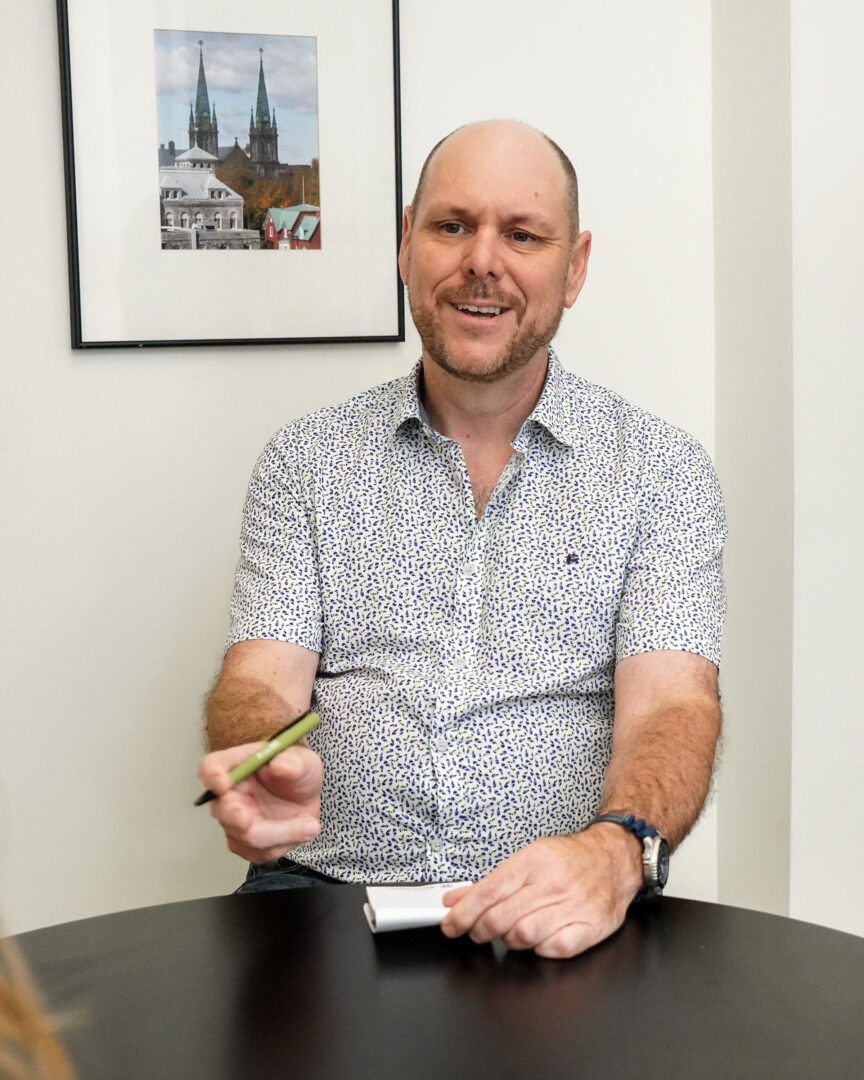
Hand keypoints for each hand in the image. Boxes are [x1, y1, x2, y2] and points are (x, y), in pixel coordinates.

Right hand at [197, 742, 323, 862]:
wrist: (305, 794)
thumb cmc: (297, 770)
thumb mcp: (303, 759)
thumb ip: (293, 762)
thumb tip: (280, 766)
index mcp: (236, 765)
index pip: (211, 767)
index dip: (212, 776)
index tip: (223, 783)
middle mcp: (229, 794)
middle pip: (222, 810)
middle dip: (237, 818)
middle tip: (250, 820)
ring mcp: (235, 820)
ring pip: (245, 837)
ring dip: (280, 834)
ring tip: (309, 824)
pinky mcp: (247, 842)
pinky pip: (259, 852)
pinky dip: (284, 844)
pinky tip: (303, 830)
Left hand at [439, 827, 642, 958]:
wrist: (614, 858)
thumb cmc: (568, 860)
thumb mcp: (527, 858)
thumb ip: (490, 882)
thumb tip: (455, 899)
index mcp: (534, 861)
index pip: (488, 892)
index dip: (464, 913)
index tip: (450, 925)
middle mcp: (553, 883)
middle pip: (501, 917)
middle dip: (480, 930)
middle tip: (476, 931)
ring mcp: (574, 905)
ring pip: (523, 936)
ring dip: (509, 939)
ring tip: (510, 931)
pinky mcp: (591, 926)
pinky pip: (553, 949)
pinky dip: (539, 949)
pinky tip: (538, 938)